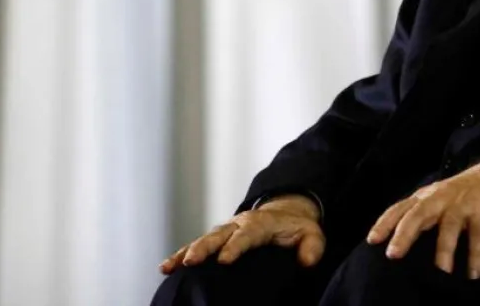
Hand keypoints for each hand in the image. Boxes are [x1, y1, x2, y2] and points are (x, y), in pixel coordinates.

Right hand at [159, 195, 323, 273]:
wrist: (285, 212)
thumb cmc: (297, 227)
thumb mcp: (312, 233)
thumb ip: (312, 246)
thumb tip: (307, 261)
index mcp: (260, 223)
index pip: (246, 234)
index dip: (235, 246)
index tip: (224, 260)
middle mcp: (238, 224)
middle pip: (218, 234)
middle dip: (203, 248)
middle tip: (190, 261)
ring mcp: (225, 230)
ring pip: (202, 239)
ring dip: (185, 252)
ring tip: (168, 266)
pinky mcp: (218, 238)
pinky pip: (197, 245)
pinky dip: (181, 254)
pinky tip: (166, 267)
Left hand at [365, 146, 479, 280]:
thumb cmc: (469, 192)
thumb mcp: (442, 198)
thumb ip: (425, 214)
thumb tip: (402, 243)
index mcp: (428, 196)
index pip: (401, 208)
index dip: (385, 223)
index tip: (371, 241)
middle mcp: (442, 197)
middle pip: (418, 214)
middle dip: (404, 234)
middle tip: (393, 255)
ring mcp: (463, 203)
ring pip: (449, 226)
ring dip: (443, 250)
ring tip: (441, 273)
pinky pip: (479, 237)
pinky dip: (476, 256)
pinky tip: (473, 273)